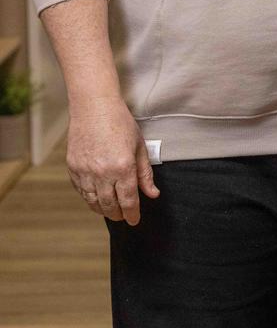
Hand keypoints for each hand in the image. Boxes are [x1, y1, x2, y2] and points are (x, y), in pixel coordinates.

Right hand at [66, 95, 158, 225]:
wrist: (94, 106)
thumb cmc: (120, 122)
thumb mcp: (139, 146)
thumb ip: (145, 173)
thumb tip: (153, 194)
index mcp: (122, 167)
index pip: (128, 200)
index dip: (132, 214)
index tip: (134, 221)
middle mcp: (102, 173)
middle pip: (110, 205)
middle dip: (118, 214)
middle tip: (123, 216)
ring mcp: (85, 171)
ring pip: (93, 201)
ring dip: (102, 209)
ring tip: (110, 210)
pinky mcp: (73, 167)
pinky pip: (81, 190)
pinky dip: (89, 198)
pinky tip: (96, 197)